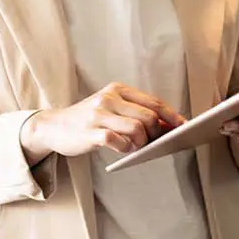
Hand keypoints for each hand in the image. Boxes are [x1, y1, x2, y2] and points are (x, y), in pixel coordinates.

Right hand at [21, 83, 184, 161]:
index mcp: (117, 90)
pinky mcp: (89, 132)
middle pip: (149, 117)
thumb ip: (136, 113)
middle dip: (156, 133)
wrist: (54, 126)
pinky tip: (122, 149)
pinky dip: (125, 148)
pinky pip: (117, 141)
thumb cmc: (88, 120)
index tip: (184, 126)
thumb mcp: (111, 109)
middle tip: (151, 142)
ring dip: (141, 143)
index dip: (172, 116)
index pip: (153, 102)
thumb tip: (168, 125)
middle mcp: (108, 98)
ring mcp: (98, 115)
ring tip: (134, 146)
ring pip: (137, 129)